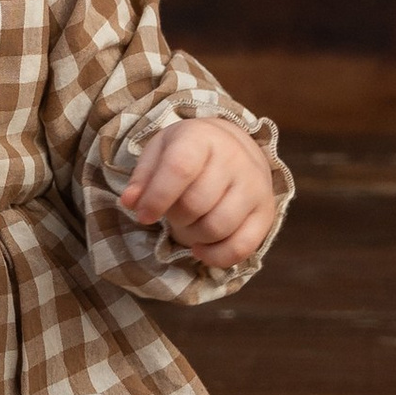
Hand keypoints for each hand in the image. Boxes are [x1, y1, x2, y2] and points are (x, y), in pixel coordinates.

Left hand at [114, 116, 276, 270]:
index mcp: (203, 137)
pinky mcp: (266, 212)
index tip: (142, 215)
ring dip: (192, 235)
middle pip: (196, 203)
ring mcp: (255, 186)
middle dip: (174, 217)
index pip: (181, 169)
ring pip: (217, 227)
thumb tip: (130, 202)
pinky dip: (216, 257)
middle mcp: (235, 159)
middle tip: (172, 212)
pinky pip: (242, 247)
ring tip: (187, 224)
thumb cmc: (189, 151)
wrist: (235, 147)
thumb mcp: (161, 150)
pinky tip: (200, 248)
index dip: (157, 197)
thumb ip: (143, 176)